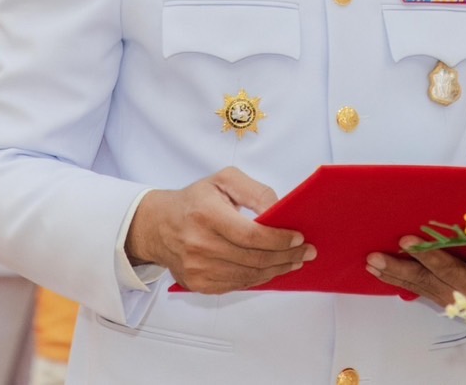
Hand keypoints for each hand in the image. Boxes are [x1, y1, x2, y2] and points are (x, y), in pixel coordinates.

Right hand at [125, 168, 313, 293]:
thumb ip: (255, 191)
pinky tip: (271, 268)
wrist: (159, 226)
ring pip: (249, 275)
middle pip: (254, 258)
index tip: (299, 237)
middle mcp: (199, 245)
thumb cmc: (195, 200)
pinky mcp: (198, 284)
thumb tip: (279, 211)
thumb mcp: (224, 180)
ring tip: (294, 261)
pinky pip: (238, 285)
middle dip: (287, 256)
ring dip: (277, 269)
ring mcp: (198, 269)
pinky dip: (259, 278)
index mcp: (206, 215)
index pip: (252, 235)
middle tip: (306, 251)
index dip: (279, 239)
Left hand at [366, 236, 465, 306]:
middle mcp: (461, 296)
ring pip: (418, 286)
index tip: (406, 241)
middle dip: (398, 268)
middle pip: (425, 280)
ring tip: (371, 264)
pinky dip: (399, 280)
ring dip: (393, 275)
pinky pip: (419, 289)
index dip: (427, 254)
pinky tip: (382, 273)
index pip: (448, 268)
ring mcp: (451, 300)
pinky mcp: (444, 299)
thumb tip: (465, 219)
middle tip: (375, 258)